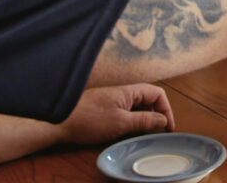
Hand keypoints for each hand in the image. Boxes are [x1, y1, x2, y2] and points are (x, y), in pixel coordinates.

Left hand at [59, 83, 174, 144]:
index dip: (166, 109)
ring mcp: (113, 100)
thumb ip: (145, 120)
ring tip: (143, 134)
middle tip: (158, 132)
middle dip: (156, 115)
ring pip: (137, 107)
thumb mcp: (121, 123)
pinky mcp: (105, 108)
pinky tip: (127, 133)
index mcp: (129, 91)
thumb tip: (163, 120)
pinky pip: (126, 112)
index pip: (157, 94)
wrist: (58, 121)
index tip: (167, 127)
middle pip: (149, 99)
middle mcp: (123, 93)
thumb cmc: (88, 120)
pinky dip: (132, 122)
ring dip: (144, 119)